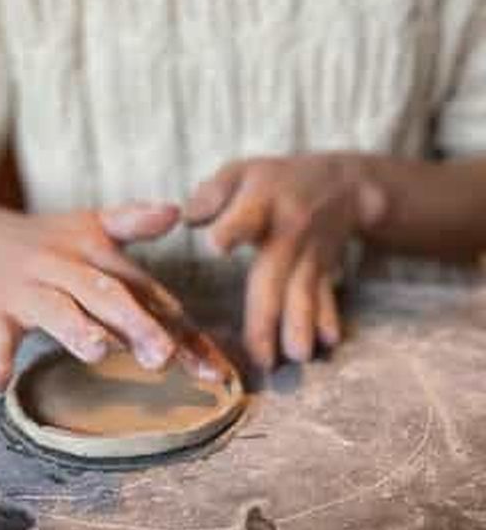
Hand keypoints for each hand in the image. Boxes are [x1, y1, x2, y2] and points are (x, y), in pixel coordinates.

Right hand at [0, 203, 229, 392]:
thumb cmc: (50, 242)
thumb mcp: (92, 226)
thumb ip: (135, 222)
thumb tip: (175, 211)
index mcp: (97, 252)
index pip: (147, 292)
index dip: (182, 329)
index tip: (216, 370)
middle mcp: (66, 267)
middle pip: (105, 295)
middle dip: (135, 324)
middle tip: (163, 356)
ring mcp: (29, 289)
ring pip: (55, 309)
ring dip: (75, 329)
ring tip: (96, 351)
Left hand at [185, 153, 386, 368]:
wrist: (342, 184)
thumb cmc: (274, 182)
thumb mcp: (241, 172)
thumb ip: (212, 195)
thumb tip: (187, 218)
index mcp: (261, 203)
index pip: (245, 216)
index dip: (232, 228)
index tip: (218, 246)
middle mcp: (288, 231)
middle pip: (275, 274)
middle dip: (269, 315)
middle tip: (262, 354)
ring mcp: (310, 254)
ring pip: (304, 292)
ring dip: (301, 325)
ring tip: (296, 356)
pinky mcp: (325, 269)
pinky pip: (327, 295)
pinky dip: (328, 318)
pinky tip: (329, 343)